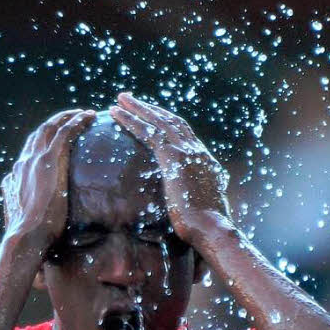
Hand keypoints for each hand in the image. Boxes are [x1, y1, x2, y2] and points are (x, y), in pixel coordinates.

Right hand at [1, 108, 94, 248]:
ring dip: (69, 116)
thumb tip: (10, 183)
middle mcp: (25, 161)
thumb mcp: (15, 207)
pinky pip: (65, 132)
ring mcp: (37, 159)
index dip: (45, 136)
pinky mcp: (50, 161)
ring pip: (53, 127)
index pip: (32, 146)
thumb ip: (13, 192)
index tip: (58, 133)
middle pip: (42, 131)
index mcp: (18, 172)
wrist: (26, 235)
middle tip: (74, 116)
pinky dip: (77, 121)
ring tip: (85, 113)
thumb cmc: (26, 232)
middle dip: (58, 120)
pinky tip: (89, 117)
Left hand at [110, 93, 230, 243]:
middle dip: (152, 109)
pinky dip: (131, 120)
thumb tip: (191, 212)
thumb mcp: (204, 210)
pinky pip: (148, 132)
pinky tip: (116, 113)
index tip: (154, 118)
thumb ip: (196, 202)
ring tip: (120, 99)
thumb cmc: (207, 230)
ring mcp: (187, 152)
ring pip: (159, 121)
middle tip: (132, 100)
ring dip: (138, 107)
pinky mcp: (174, 157)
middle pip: (172, 122)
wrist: (213, 229)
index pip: (185, 136)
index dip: (168, 124)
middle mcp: (198, 152)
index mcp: (206, 163)